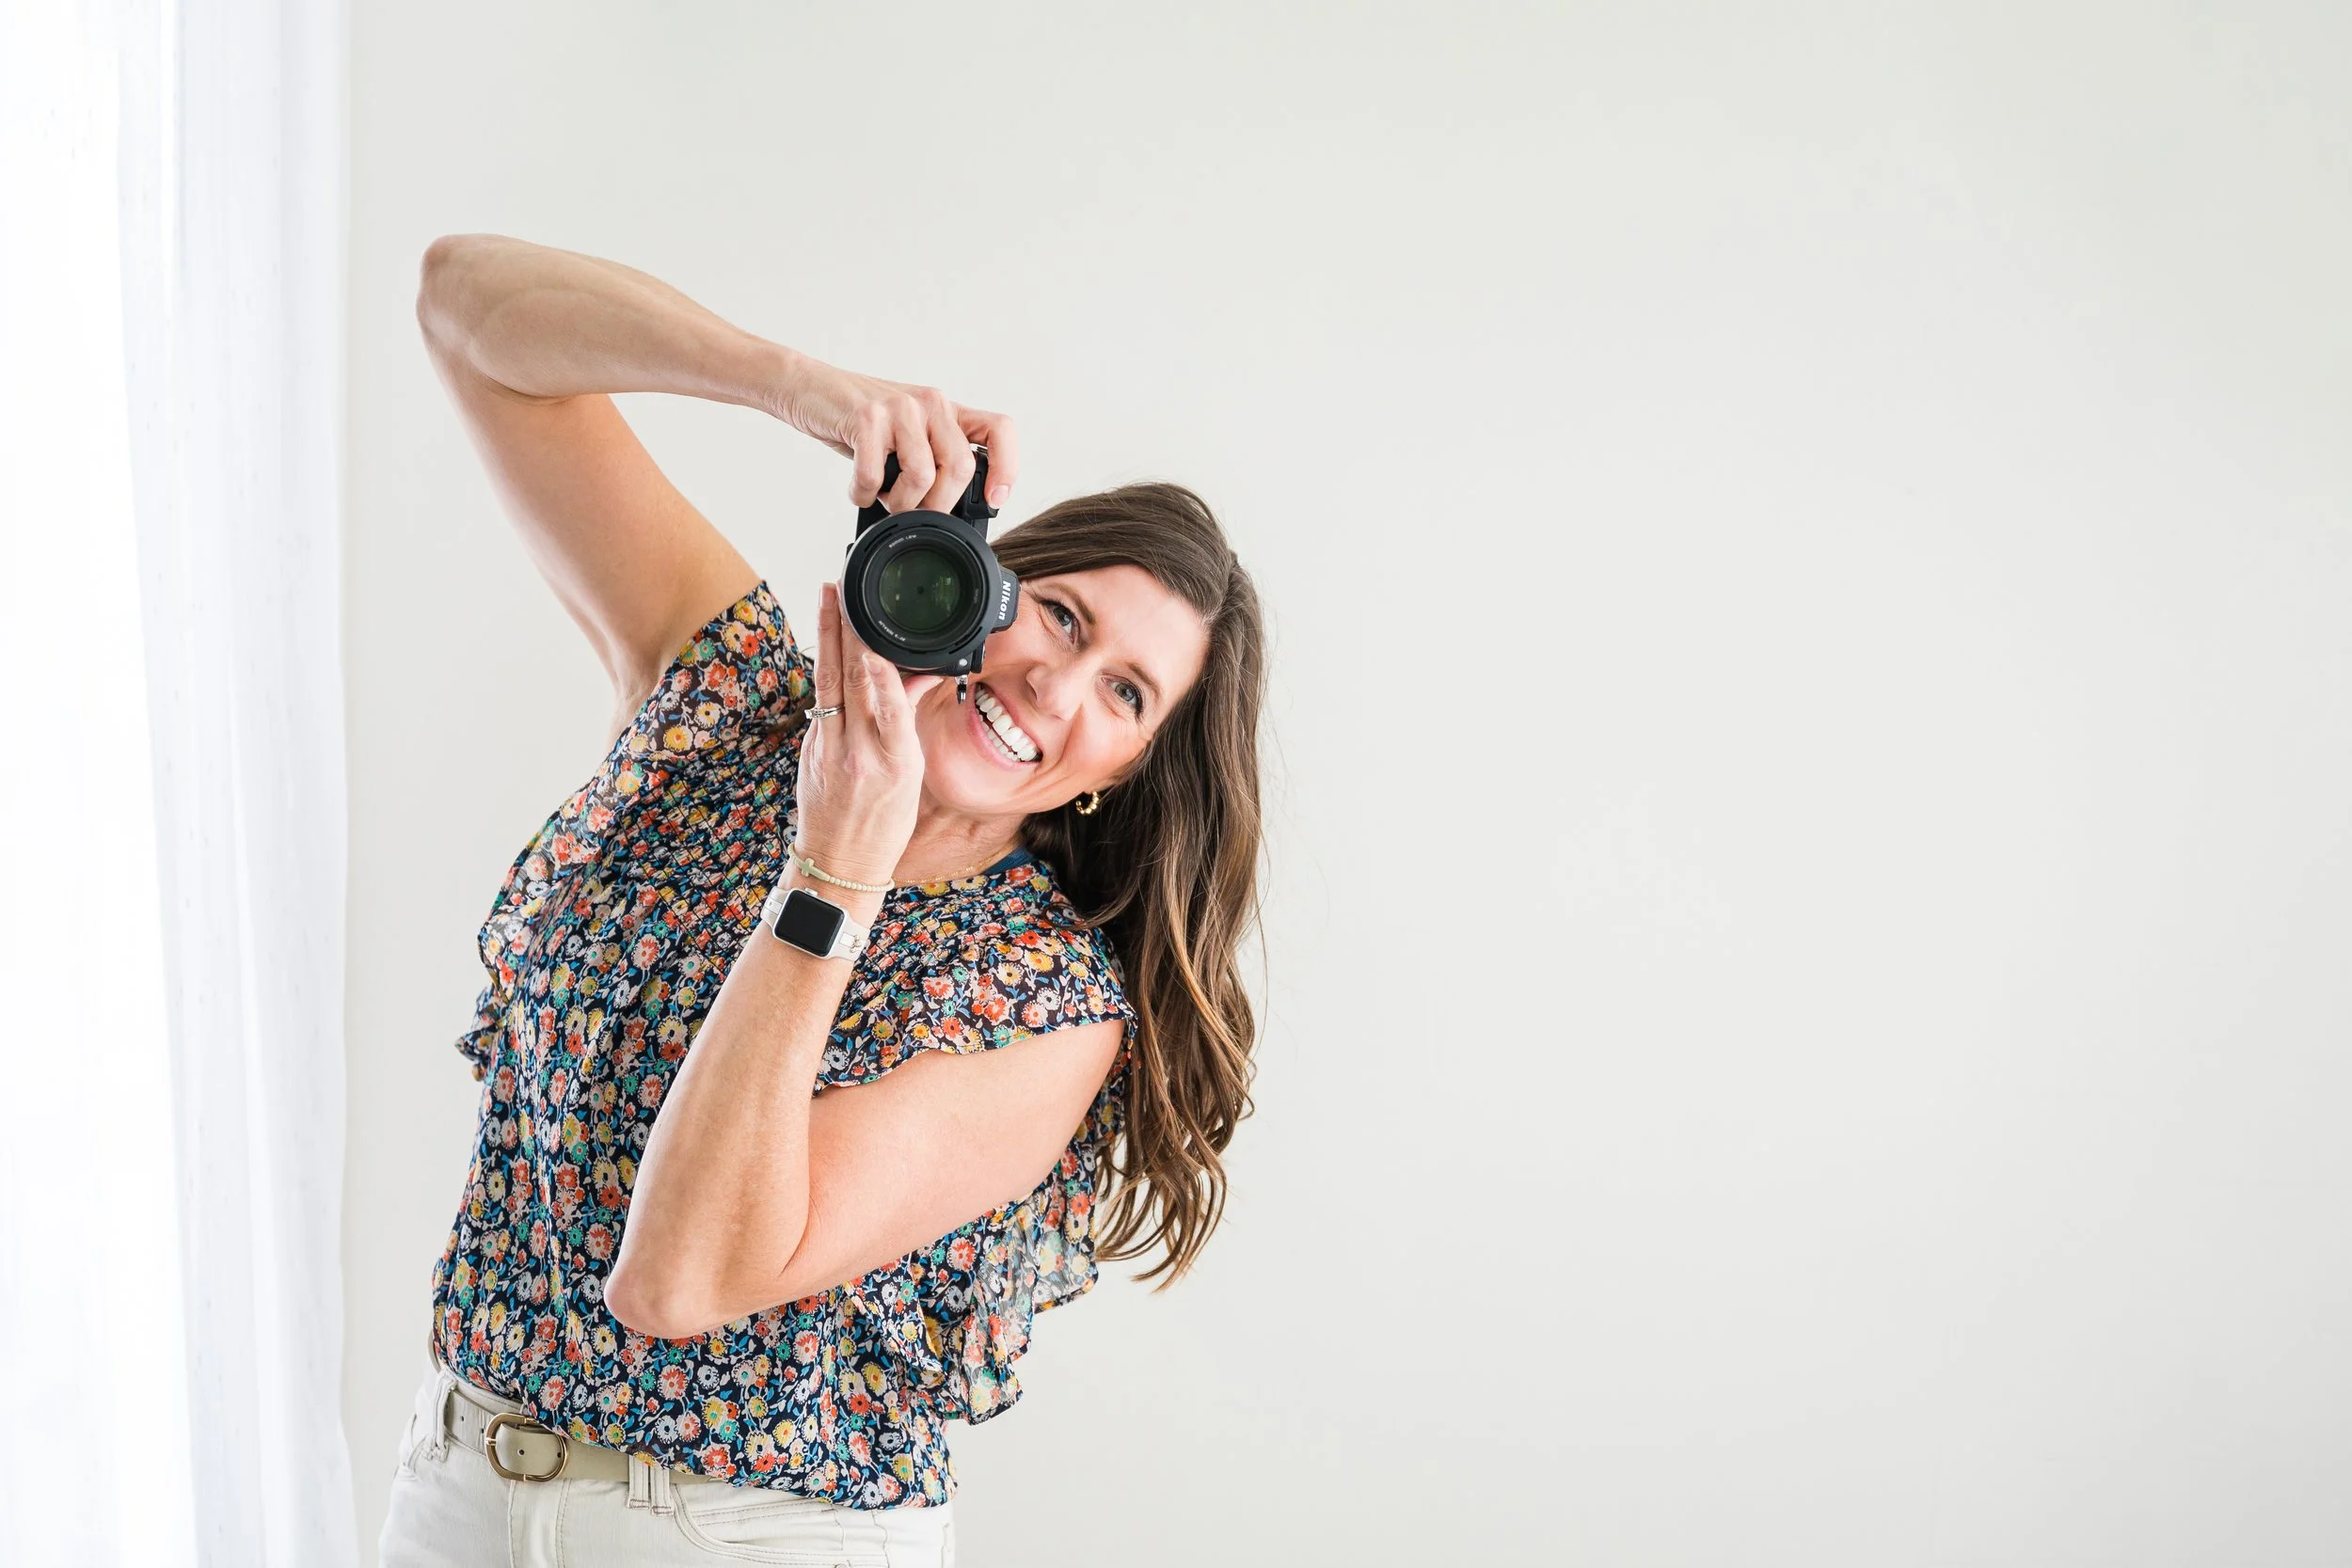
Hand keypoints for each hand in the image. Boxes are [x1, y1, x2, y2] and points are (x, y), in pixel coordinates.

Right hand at [768, 356, 1019, 515]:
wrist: (808, 386)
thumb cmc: (859, 419)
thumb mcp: (906, 434)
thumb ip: (932, 458)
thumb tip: (949, 510)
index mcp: (946, 411)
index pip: (999, 430)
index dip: (1006, 467)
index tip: (995, 500)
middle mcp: (930, 404)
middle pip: (959, 467)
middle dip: (938, 505)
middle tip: (914, 513)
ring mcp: (899, 408)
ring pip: (922, 475)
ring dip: (901, 503)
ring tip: (883, 499)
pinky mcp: (866, 417)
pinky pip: (875, 475)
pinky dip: (864, 495)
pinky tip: (858, 490)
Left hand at [792, 582, 945, 886]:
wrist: (840, 863)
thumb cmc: (884, 823)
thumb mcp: (912, 774)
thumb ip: (907, 720)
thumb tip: (919, 673)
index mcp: (895, 759)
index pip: (883, 692)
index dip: (874, 647)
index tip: (870, 612)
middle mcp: (859, 751)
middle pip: (851, 677)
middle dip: (845, 627)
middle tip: (841, 585)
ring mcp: (828, 749)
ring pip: (828, 680)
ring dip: (827, 634)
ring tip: (827, 596)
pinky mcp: (809, 749)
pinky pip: (822, 699)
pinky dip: (826, 665)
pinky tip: (828, 640)